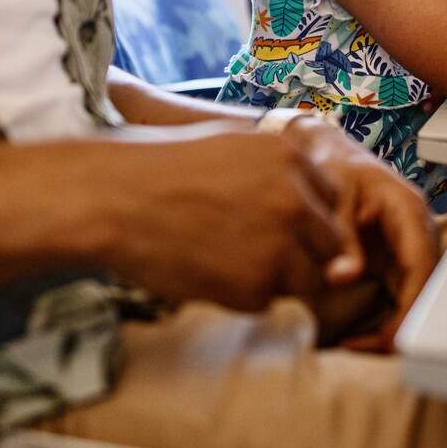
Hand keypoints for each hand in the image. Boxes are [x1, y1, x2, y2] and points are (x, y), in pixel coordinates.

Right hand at [94, 129, 348, 311]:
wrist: (114, 199)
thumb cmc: (163, 169)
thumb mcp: (232, 145)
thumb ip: (281, 173)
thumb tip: (315, 211)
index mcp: (291, 156)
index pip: (332, 202)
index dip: (307, 219)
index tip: (277, 224)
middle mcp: (296, 199)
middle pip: (329, 246)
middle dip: (302, 253)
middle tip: (251, 250)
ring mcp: (280, 245)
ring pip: (303, 279)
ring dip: (274, 278)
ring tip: (221, 258)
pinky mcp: (256, 286)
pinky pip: (266, 302)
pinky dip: (241, 296)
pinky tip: (205, 271)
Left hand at [282, 116, 439, 349]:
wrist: (324, 155)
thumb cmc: (332, 166)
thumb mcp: (333, 196)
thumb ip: (340, 237)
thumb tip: (345, 278)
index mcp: (408, 209)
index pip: (423, 263)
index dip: (413, 303)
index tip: (391, 334)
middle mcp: (416, 231)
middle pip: (427, 287)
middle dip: (404, 325)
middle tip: (365, 349)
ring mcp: (408, 248)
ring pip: (417, 298)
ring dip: (394, 328)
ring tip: (356, 348)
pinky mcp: (395, 262)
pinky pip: (400, 299)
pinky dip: (385, 321)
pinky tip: (358, 338)